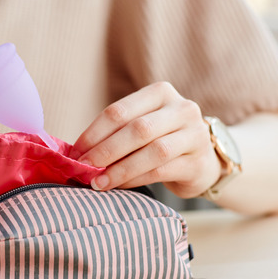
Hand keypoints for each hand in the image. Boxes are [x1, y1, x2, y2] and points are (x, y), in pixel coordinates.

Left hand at [73, 82, 221, 197]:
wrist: (203, 162)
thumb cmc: (162, 140)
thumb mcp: (143, 125)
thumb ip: (117, 132)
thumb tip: (77, 153)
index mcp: (160, 93)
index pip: (120, 111)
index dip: (94, 133)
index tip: (75, 152)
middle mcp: (182, 109)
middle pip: (137, 129)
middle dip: (105, 151)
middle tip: (83, 168)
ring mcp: (194, 135)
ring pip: (152, 152)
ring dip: (120, 169)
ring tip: (98, 181)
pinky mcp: (198, 162)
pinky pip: (161, 171)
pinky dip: (135, 179)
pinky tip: (119, 186)